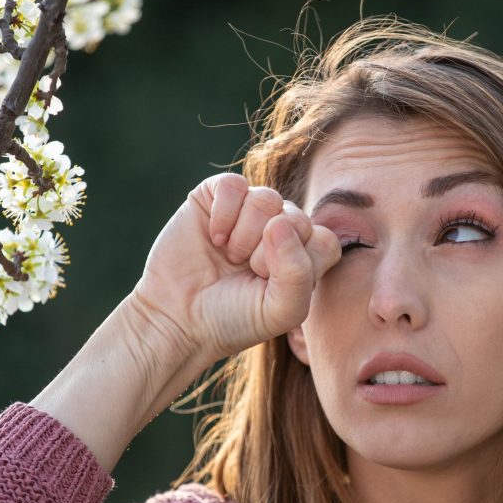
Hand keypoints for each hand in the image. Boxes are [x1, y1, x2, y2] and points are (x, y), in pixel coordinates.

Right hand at [131, 172, 340, 370]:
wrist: (179, 317)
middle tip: (246, 271)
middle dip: (267, 252)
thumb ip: (298, 273)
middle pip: (297, 218)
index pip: (324, 241)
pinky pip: (234, 185)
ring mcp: (249, 211)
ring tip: (229, 255)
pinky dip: (224, 214)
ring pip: (266, 198)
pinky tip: (214, 237)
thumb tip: (279, 222)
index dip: (298, 263)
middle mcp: (281, 229)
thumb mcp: (280, 310)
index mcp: (303, 256)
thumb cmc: (234, 318)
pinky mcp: (217, 198)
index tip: (270, 285)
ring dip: (244, 234)